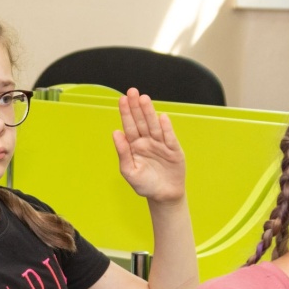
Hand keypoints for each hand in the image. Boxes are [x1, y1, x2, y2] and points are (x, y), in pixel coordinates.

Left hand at [112, 88, 184, 202]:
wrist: (163, 196)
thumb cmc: (144, 184)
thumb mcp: (129, 171)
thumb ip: (122, 152)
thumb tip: (115, 133)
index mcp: (134, 146)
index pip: (129, 126)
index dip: (126, 113)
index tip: (122, 99)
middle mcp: (147, 141)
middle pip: (141, 122)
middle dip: (136, 107)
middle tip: (132, 91)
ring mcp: (161, 144)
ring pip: (154, 126)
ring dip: (149, 113)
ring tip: (144, 99)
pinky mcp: (174, 150)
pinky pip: (169, 138)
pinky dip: (166, 128)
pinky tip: (162, 117)